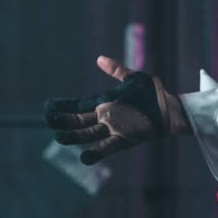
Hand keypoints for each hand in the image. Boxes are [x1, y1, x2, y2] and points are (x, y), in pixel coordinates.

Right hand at [44, 56, 188, 164]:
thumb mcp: (133, 78)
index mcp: (105, 102)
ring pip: (89, 134)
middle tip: (48, 120)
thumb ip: (116, 70)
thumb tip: (99, 59)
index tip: (48, 106)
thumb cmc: (152, 93)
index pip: (79, 105)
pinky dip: (96, 153)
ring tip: (58, 137)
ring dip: (74, 137)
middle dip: (63, 121)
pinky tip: (83, 157)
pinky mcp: (125, 139)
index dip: (64, 106)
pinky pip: (108, 148)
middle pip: (80, 121)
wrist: (170, 108)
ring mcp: (114, 129)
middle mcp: (106, 117)